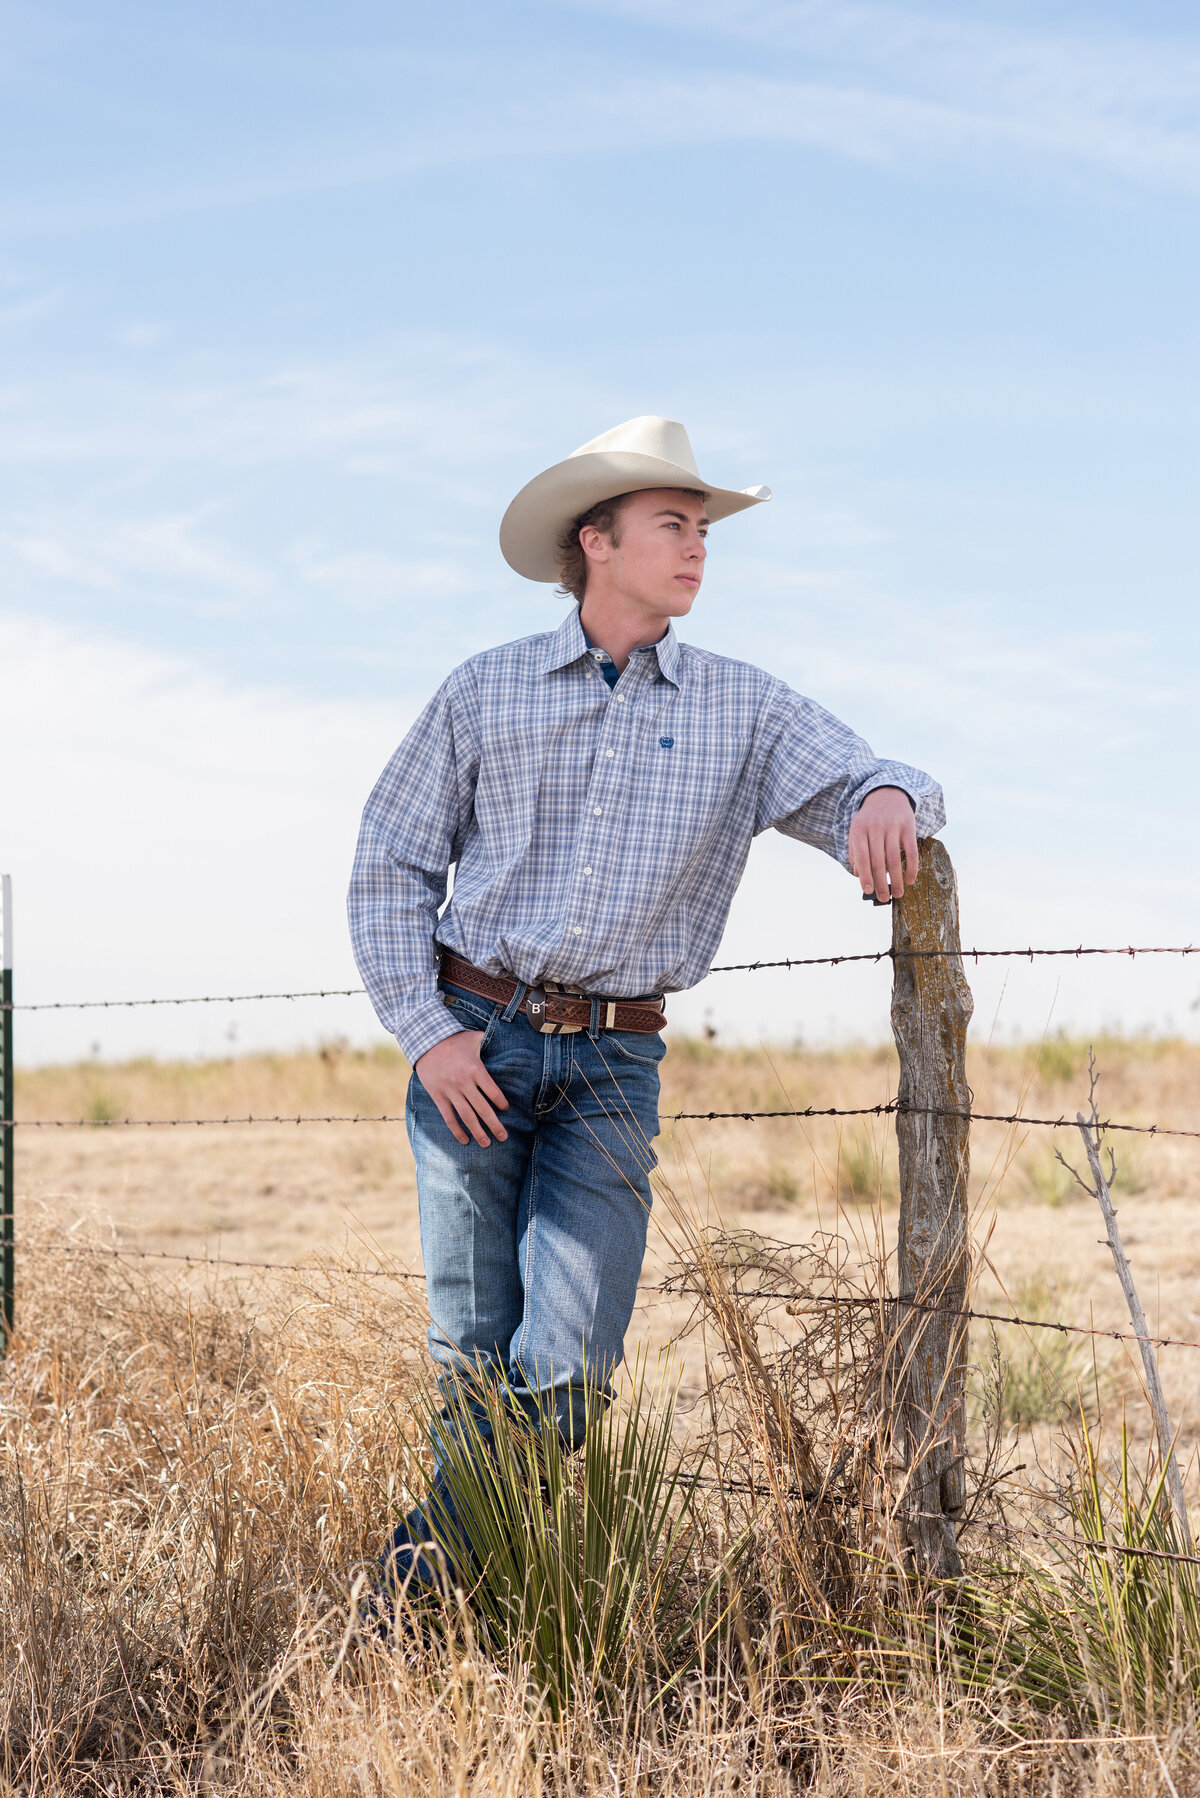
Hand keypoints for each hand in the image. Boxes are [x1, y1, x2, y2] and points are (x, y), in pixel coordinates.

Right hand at [415, 1030, 509, 1146]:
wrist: (426, 1041)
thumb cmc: (454, 1040)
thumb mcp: (474, 1038)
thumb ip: (490, 1042)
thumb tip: (506, 1039)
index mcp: (475, 1068)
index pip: (493, 1091)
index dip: (501, 1102)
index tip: (506, 1109)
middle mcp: (464, 1082)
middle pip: (482, 1108)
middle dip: (494, 1125)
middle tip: (504, 1137)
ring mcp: (450, 1090)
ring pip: (466, 1116)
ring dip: (478, 1132)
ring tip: (487, 1144)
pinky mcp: (438, 1096)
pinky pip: (449, 1117)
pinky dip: (456, 1131)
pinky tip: (465, 1140)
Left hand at [848, 787, 918, 901]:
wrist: (888, 794)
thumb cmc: (870, 818)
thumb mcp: (857, 829)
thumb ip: (855, 851)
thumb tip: (858, 875)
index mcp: (859, 829)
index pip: (861, 857)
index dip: (865, 876)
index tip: (868, 891)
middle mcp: (875, 827)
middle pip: (878, 860)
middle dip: (881, 882)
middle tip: (883, 897)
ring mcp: (892, 826)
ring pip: (894, 858)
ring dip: (897, 879)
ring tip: (897, 893)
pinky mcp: (908, 826)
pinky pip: (911, 851)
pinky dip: (912, 867)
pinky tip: (910, 880)